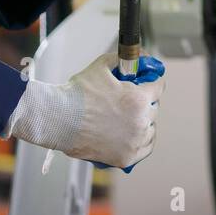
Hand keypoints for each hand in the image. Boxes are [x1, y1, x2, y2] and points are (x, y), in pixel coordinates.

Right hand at [3, 48, 164, 169]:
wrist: (57, 119)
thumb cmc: (76, 95)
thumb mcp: (100, 67)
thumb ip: (120, 60)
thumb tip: (134, 57)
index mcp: (138, 98)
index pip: (158, 87)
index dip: (150, 82)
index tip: (145, 83)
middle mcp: (140, 121)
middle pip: (152, 108)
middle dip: (142, 102)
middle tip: (128, 101)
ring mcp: (134, 141)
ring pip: (150, 129)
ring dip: (143, 122)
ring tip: (129, 119)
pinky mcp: (126, 157)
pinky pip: (145, 148)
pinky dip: (142, 142)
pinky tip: (134, 136)